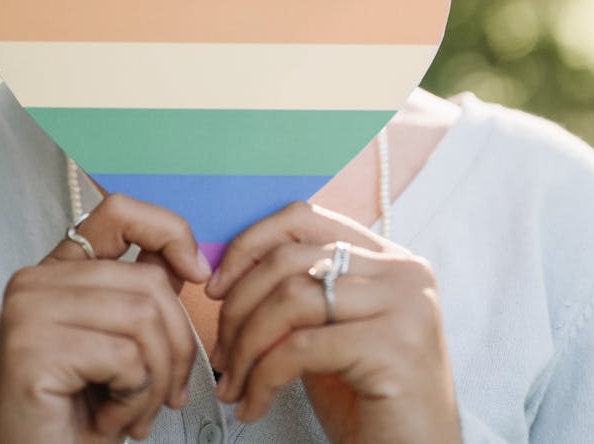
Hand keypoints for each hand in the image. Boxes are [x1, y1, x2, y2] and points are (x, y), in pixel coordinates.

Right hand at [0, 193, 210, 443]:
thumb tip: (190, 262)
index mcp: (57, 269)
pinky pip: (125, 358)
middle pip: (147, 281)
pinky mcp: (31, 349)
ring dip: (156, 379)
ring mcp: (28, 311)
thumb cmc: (77, 416)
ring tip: (135, 412)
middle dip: (176, 345)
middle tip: (168, 394)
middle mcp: (35, 280)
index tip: (197, 273)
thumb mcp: (120, 342)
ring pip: (143, 319)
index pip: (118, 212)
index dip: (168, 231)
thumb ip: (143, 294)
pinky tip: (109, 421)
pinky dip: (134, 398)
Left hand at [207, 202, 459, 443]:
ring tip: (234, 382)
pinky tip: (254, 402)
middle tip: (220, 351)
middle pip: (290, 258)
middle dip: (239, 306)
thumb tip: (230, 276)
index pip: (304, 219)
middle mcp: (402, 273)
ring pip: (291, 298)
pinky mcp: (393, 347)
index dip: (250, 244)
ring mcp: (403, 306)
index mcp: (388, 258)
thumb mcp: (333, 332)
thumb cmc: (371, 402)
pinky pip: (300, 348)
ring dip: (246, 345)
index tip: (218, 286)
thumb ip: (302, 294)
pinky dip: (263, 376)